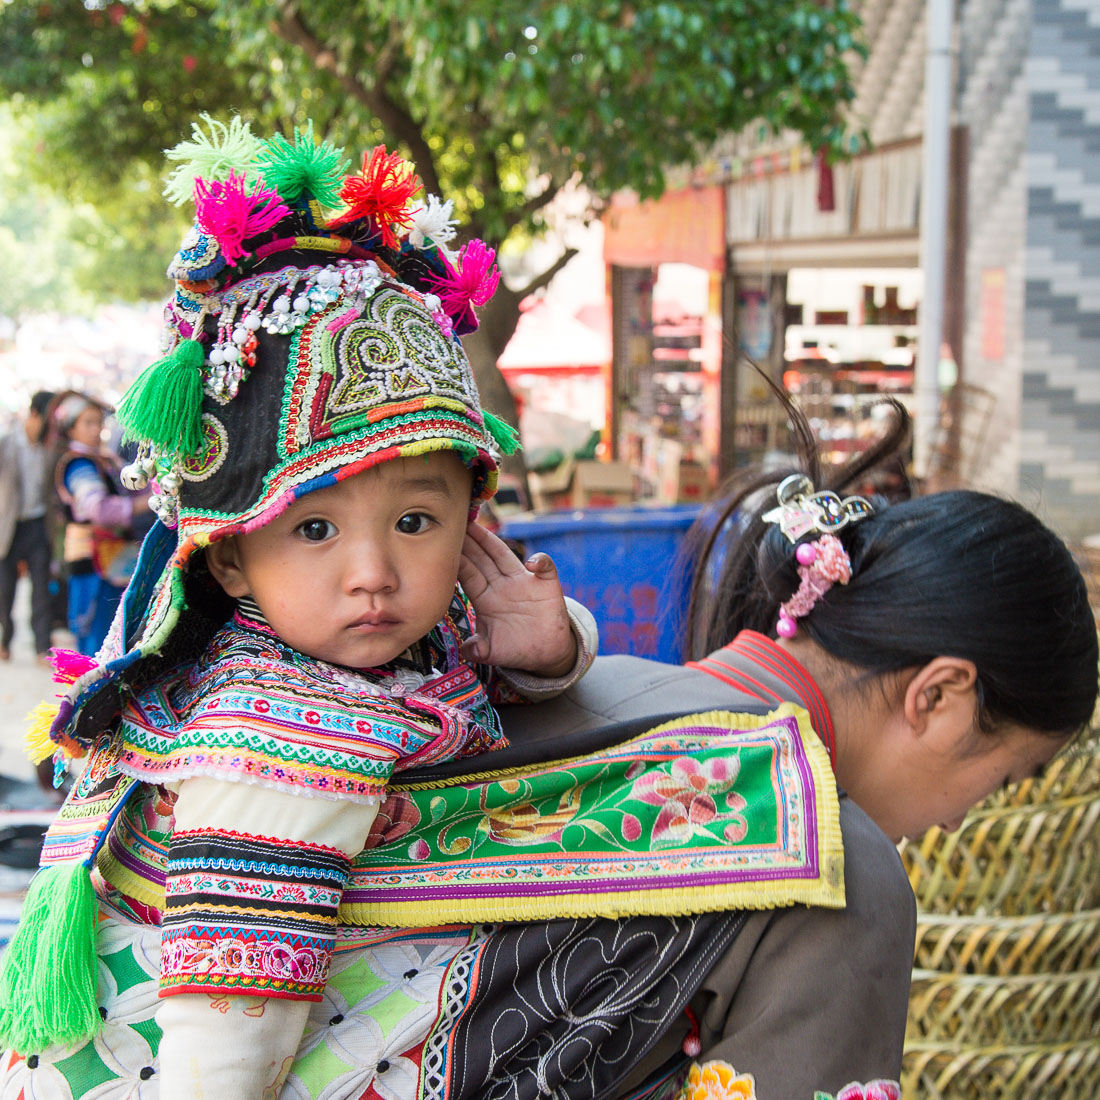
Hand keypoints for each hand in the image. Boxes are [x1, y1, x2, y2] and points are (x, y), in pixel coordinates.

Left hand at [458, 520, 576, 677]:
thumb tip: (467, 652)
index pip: (468, 575)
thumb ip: (478, 649)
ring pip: (505, 556)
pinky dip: (540, 562)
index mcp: (486, 599)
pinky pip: (545, 567)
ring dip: (491, 541)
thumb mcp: (494, 651)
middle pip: (481, 559)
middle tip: (453, 522)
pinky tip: (532, 563)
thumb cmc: (516, 648)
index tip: (443, 545)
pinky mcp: (546, 584)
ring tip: (477, 524)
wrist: (545, 652)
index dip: (457, 560)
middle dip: (468, 542)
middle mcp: (501, 586)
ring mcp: (523, 582)